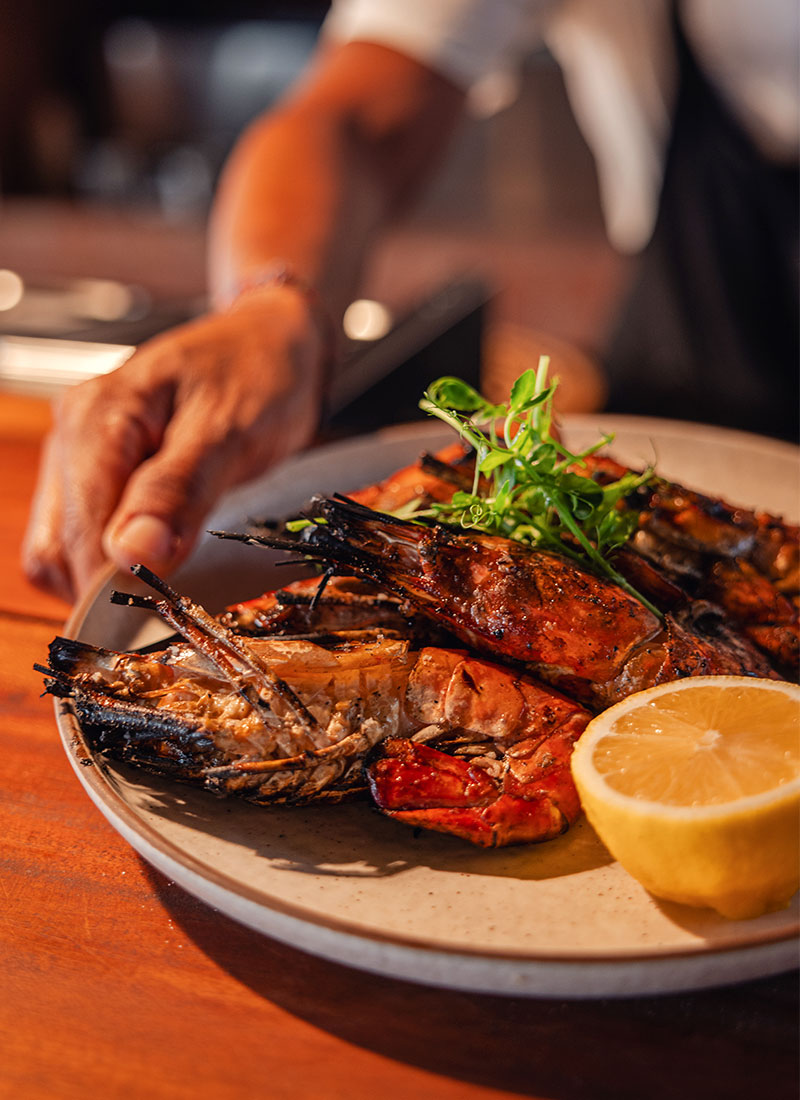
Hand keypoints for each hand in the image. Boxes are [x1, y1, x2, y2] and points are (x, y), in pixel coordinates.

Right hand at [22, 285, 326, 601]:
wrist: (269, 342)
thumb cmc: (258, 376)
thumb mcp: (231, 433)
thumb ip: (179, 491)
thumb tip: (132, 553)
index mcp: (99, 416)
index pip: (82, 528)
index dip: (114, 584)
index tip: (157, 618)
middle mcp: (73, 433)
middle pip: (59, 544)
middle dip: (107, 589)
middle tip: (169, 612)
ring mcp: (77, 454)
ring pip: (59, 547)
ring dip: (101, 582)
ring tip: (162, 589)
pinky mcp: (93, 472)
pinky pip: (77, 536)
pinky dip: (106, 565)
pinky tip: (152, 565)